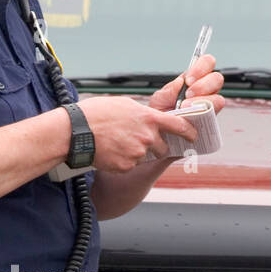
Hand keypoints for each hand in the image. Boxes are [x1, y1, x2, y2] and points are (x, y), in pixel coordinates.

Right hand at [77, 93, 201, 172]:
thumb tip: (151, 119)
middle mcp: (147, 137)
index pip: (179, 126)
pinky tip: (110, 152)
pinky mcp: (126, 166)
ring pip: (145, 156)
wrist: (77, 131)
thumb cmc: (97, 114)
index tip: (193, 136)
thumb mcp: (124, 105)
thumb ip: (143, 114)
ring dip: (136, 153)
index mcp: (149, 118)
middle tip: (137, 140)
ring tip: (117, 143)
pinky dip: (123, 161)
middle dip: (154, 146)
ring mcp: (138, 153)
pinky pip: (130, 165)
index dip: (189, 132)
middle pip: (162, 147)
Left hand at [147, 54, 224, 114]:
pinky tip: (191, 118)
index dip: (201, 67)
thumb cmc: (161, 115)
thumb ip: (168, 91)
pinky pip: (214, 117)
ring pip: (218, 99)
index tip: (189, 80)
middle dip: (203, 86)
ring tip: (187, 108)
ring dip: (203, 103)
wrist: (160, 136)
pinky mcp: (210, 121)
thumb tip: (180, 83)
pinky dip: (202, 116)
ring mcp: (210, 106)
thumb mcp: (159, 100)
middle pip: (217, 78)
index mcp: (194, 80)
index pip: (207, 63)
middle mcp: (205, 91)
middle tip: (188, 95)